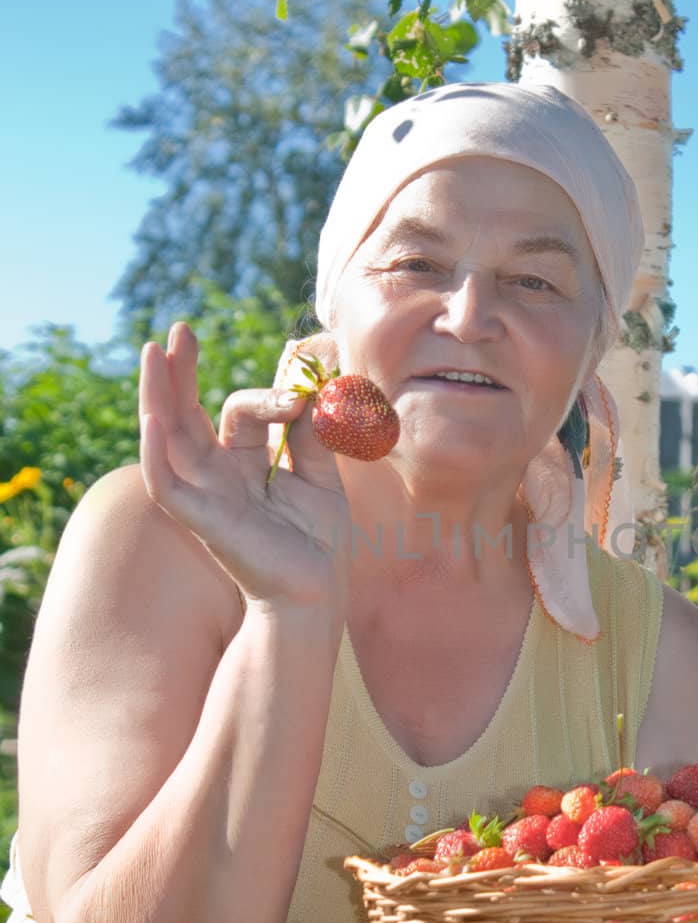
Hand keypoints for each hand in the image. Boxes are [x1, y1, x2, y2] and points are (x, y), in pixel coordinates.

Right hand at [139, 322, 352, 611]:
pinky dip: (154, 450)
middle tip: (179, 329)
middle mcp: (217, 475)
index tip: (304, 395)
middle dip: (182, 372)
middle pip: (188, 414)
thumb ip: (310, 435)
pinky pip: (163, 482)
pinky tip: (154, 418)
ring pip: (167, 437)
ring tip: (152, 351)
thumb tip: (306, 391)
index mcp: (245, 464)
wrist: (317, 593)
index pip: (242, 412)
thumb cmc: (319, 544)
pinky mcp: (198, 518)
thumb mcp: (320, 477)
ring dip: (157, 394)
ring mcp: (204, 495)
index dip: (270, 395)